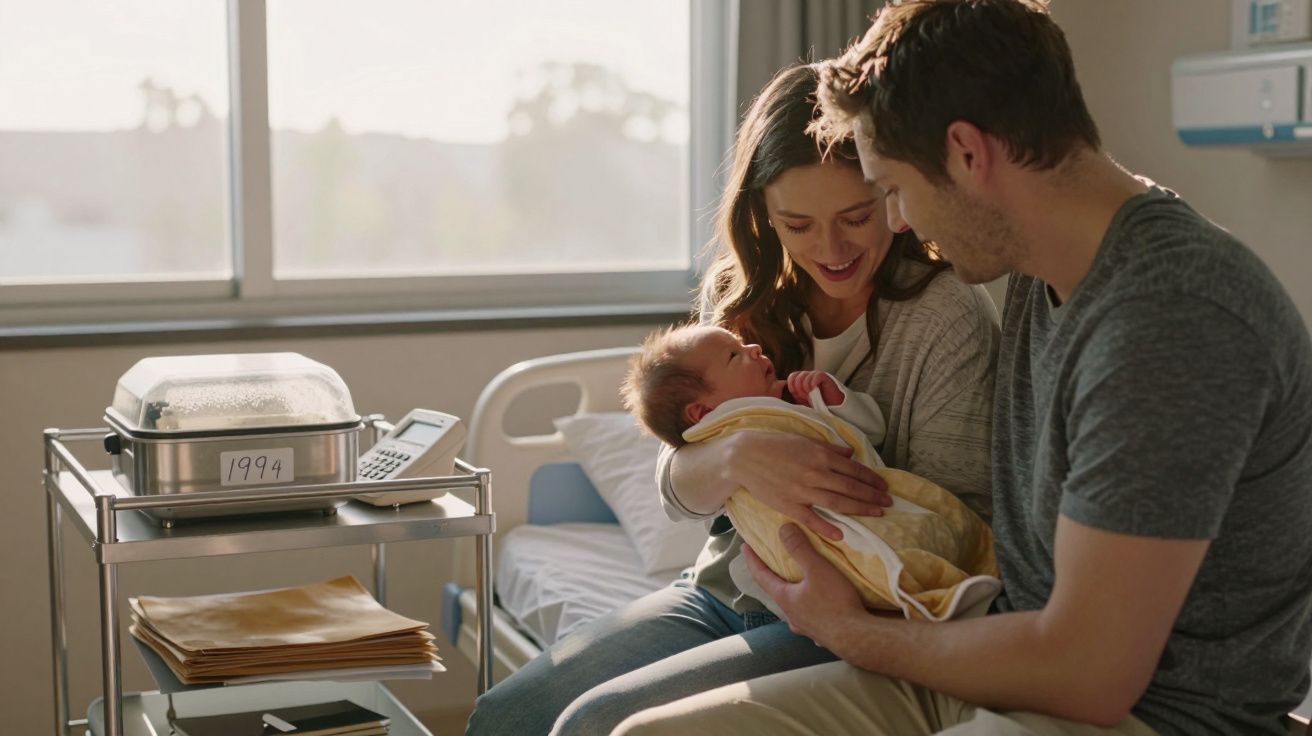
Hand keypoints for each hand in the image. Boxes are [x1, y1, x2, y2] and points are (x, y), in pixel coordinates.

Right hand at [725, 430, 889, 539]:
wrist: (744, 457)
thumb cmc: (774, 445)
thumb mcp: (804, 440)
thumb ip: (828, 448)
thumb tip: (850, 454)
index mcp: (820, 455)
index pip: (853, 469)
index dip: (871, 479)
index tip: (884, 486)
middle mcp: (815, 473)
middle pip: (850, 487)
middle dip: (872, 496)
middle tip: (888, 503)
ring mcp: (802, 491)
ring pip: (837, 503)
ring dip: (860, 509)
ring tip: (876, 513)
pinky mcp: (788, 505)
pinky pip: (811, 519)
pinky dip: (827, 527)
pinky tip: (841, 534)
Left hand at [743, 524, 866, 649]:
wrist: (858, 638)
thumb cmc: (835, 602)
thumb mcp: (817, 568)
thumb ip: (800, 548)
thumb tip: (783, 529)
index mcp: (784, 598)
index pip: (761, 575)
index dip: (752, 559)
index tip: (744, 547)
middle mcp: (791, 615)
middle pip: (776, 592)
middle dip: (773, 577)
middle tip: (771, 564)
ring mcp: (805, 628)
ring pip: (793, 608)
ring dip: (792, 595)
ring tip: (796, 587)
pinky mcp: (822, 634)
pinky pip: (811, 620)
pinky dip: (810, 610)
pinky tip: (817, 611)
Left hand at [787, 371, 843, 406]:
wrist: (833, 408)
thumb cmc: (817, 405)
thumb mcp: (802, 401)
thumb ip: (794, 395)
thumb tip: (785, 392)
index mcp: (801, 380)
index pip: (791, 377)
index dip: (792, 387)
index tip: (797, 397)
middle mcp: (808, 376)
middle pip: (796, 376)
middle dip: (799, 389)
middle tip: (806, 397)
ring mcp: (816, 375)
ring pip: (804, 376)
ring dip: (806, 388)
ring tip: (811, 395)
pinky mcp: (824, 377)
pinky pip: (815, 376)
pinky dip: (813, 384)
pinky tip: (816, 390)